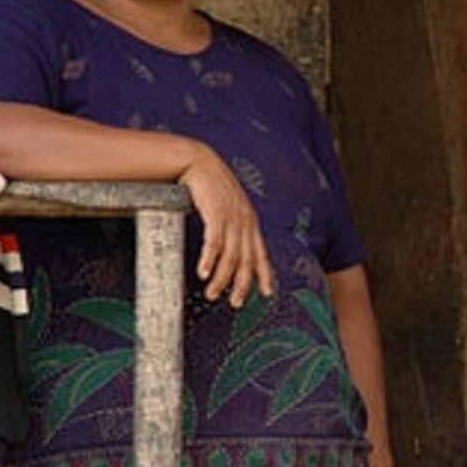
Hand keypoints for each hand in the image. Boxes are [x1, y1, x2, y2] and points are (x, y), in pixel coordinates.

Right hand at [176, 142, 274, 306]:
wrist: (199, 163)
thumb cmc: (211, 188)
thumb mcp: (227, 208)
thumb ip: (232, 227)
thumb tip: (228, 248)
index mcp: (250, 223)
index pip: (261, 254)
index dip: (265, 275)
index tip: (267, 294)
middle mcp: (245, 223)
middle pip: (246, 261)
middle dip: (242, 285)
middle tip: (235, 303)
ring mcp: (232, 219)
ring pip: (230, 256)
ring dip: (221, 278)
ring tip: (212, 294)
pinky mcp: (216, 214)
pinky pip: (214, 242)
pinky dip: (209, 260)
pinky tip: (203, 273)